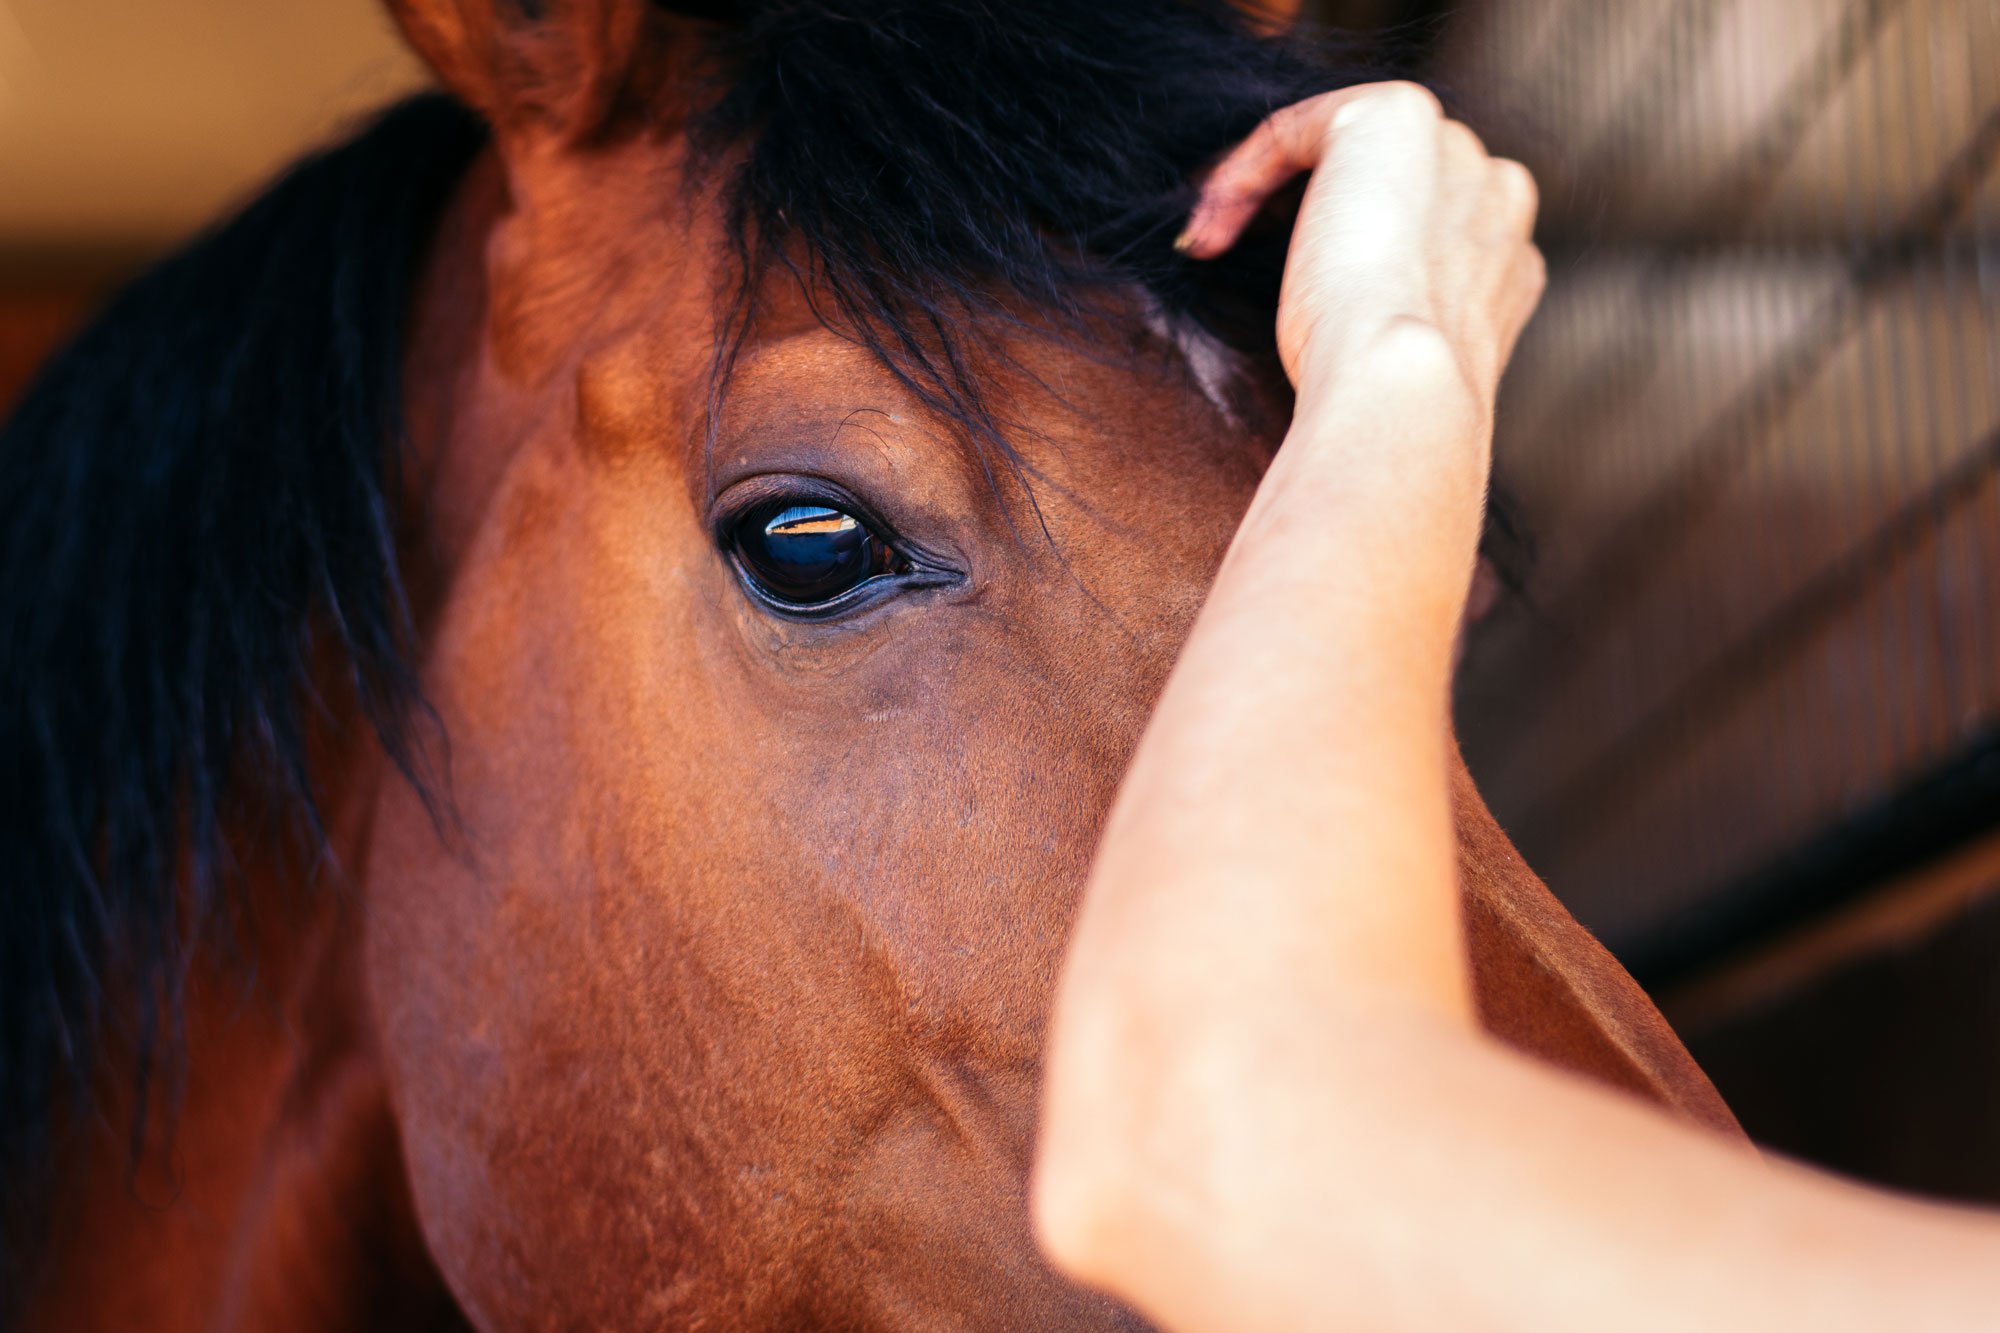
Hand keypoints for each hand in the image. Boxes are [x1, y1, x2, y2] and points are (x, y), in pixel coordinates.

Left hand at [1178, 82, 1544, 415]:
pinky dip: (1242, 174)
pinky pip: (1295, 131)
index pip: (1418, 231)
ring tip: (1213, 245)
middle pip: (1385, 183)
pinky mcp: (1393, 115)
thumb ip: (1387, 313)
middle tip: (1237, 260)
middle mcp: (1496, 192)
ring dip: (1264, 193)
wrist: (1399, 384)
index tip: (1288, 297)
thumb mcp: (1393, 355)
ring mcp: (1453, 147)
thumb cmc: (1383, 395)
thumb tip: (1330, 304)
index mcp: (1506, 260)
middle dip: (1307, 213)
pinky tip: (1209, 231)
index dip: (1345, 255)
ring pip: (1340, 151)